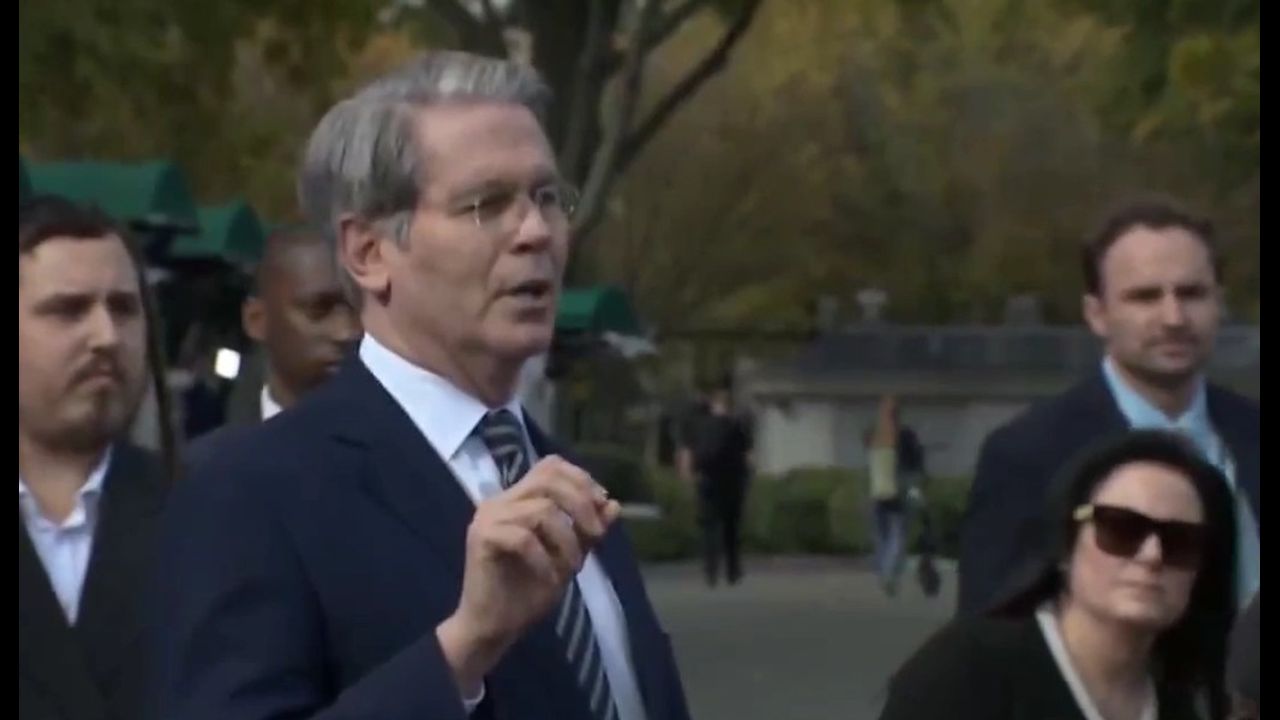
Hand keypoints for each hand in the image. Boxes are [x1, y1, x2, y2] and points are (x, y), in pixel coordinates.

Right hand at [437, 456, 620, 695]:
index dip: (581, 479)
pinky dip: (545, 560)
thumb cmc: (528, 592)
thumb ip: (588, 530)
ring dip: (567, 541)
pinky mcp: (481, 538)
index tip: (601, 506)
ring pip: (541, 510)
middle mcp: (500, 500)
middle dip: (581, 504)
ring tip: (570, 568)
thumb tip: (614, 504)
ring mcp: (488, 517)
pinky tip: (550, 579)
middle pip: (548, 478)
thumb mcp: (569, 557)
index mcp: (518, 498)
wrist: (494, 628)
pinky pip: (524, 538)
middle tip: (595, 535)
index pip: (550, 465)